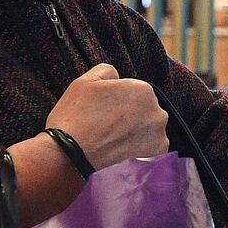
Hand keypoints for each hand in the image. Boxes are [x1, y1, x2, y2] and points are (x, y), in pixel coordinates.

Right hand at [45, 63, 169, 168]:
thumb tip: (117, 76)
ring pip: (148, 130)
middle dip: (129, 117)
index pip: (133, 93)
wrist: (69, 157)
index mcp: (143, 90)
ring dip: (135, 134)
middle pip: (144, 111)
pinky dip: (139, 151)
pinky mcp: (156, 157)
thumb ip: (107, 71)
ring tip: (112, 141)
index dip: (116, 102)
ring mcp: (158, 136)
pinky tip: (120, 152)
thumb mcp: (85, 81)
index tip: (104, 111)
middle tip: (107, 127)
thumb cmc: (75, 118)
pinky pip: (150, 149)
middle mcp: (157, 113)